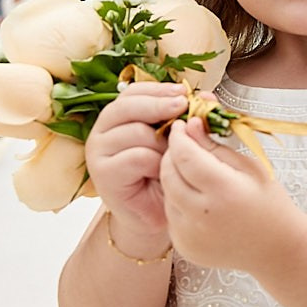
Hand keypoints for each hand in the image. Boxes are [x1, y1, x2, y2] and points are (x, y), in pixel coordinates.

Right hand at [86, 82, 187, 240]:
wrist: (154, 217)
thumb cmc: (164, 177)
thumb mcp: (178, 142)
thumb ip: (188, 118)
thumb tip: (208, 97)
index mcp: (118, 117)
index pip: (133, 92)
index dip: (158, 89)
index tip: (183, 92)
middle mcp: (103, 130)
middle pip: (128, 105)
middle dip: (160, 104)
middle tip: (183, 107)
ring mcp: (99, 151)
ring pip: (135, 131)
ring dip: (161, 142)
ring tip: (172, 156)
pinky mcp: (103, 173)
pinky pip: (136, 156)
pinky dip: (155, 162)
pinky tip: (162, 172)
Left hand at [159, 116, 298, 272]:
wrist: (276, 248)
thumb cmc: (268, 202)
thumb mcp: (249, 167)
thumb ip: (214, 146)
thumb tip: (190, 125)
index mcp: (224, 191)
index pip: (185, 156)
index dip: (179, 137)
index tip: (181, 126)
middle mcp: (203, 216)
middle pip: (169, 175)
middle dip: (171, 155)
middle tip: (184, 146)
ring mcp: (190, 235)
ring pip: (167, 194)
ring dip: (175, 179)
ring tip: (195, 175)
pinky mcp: (184, 247)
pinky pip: (171, 216)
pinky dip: (179, 203)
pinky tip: (198, 201)